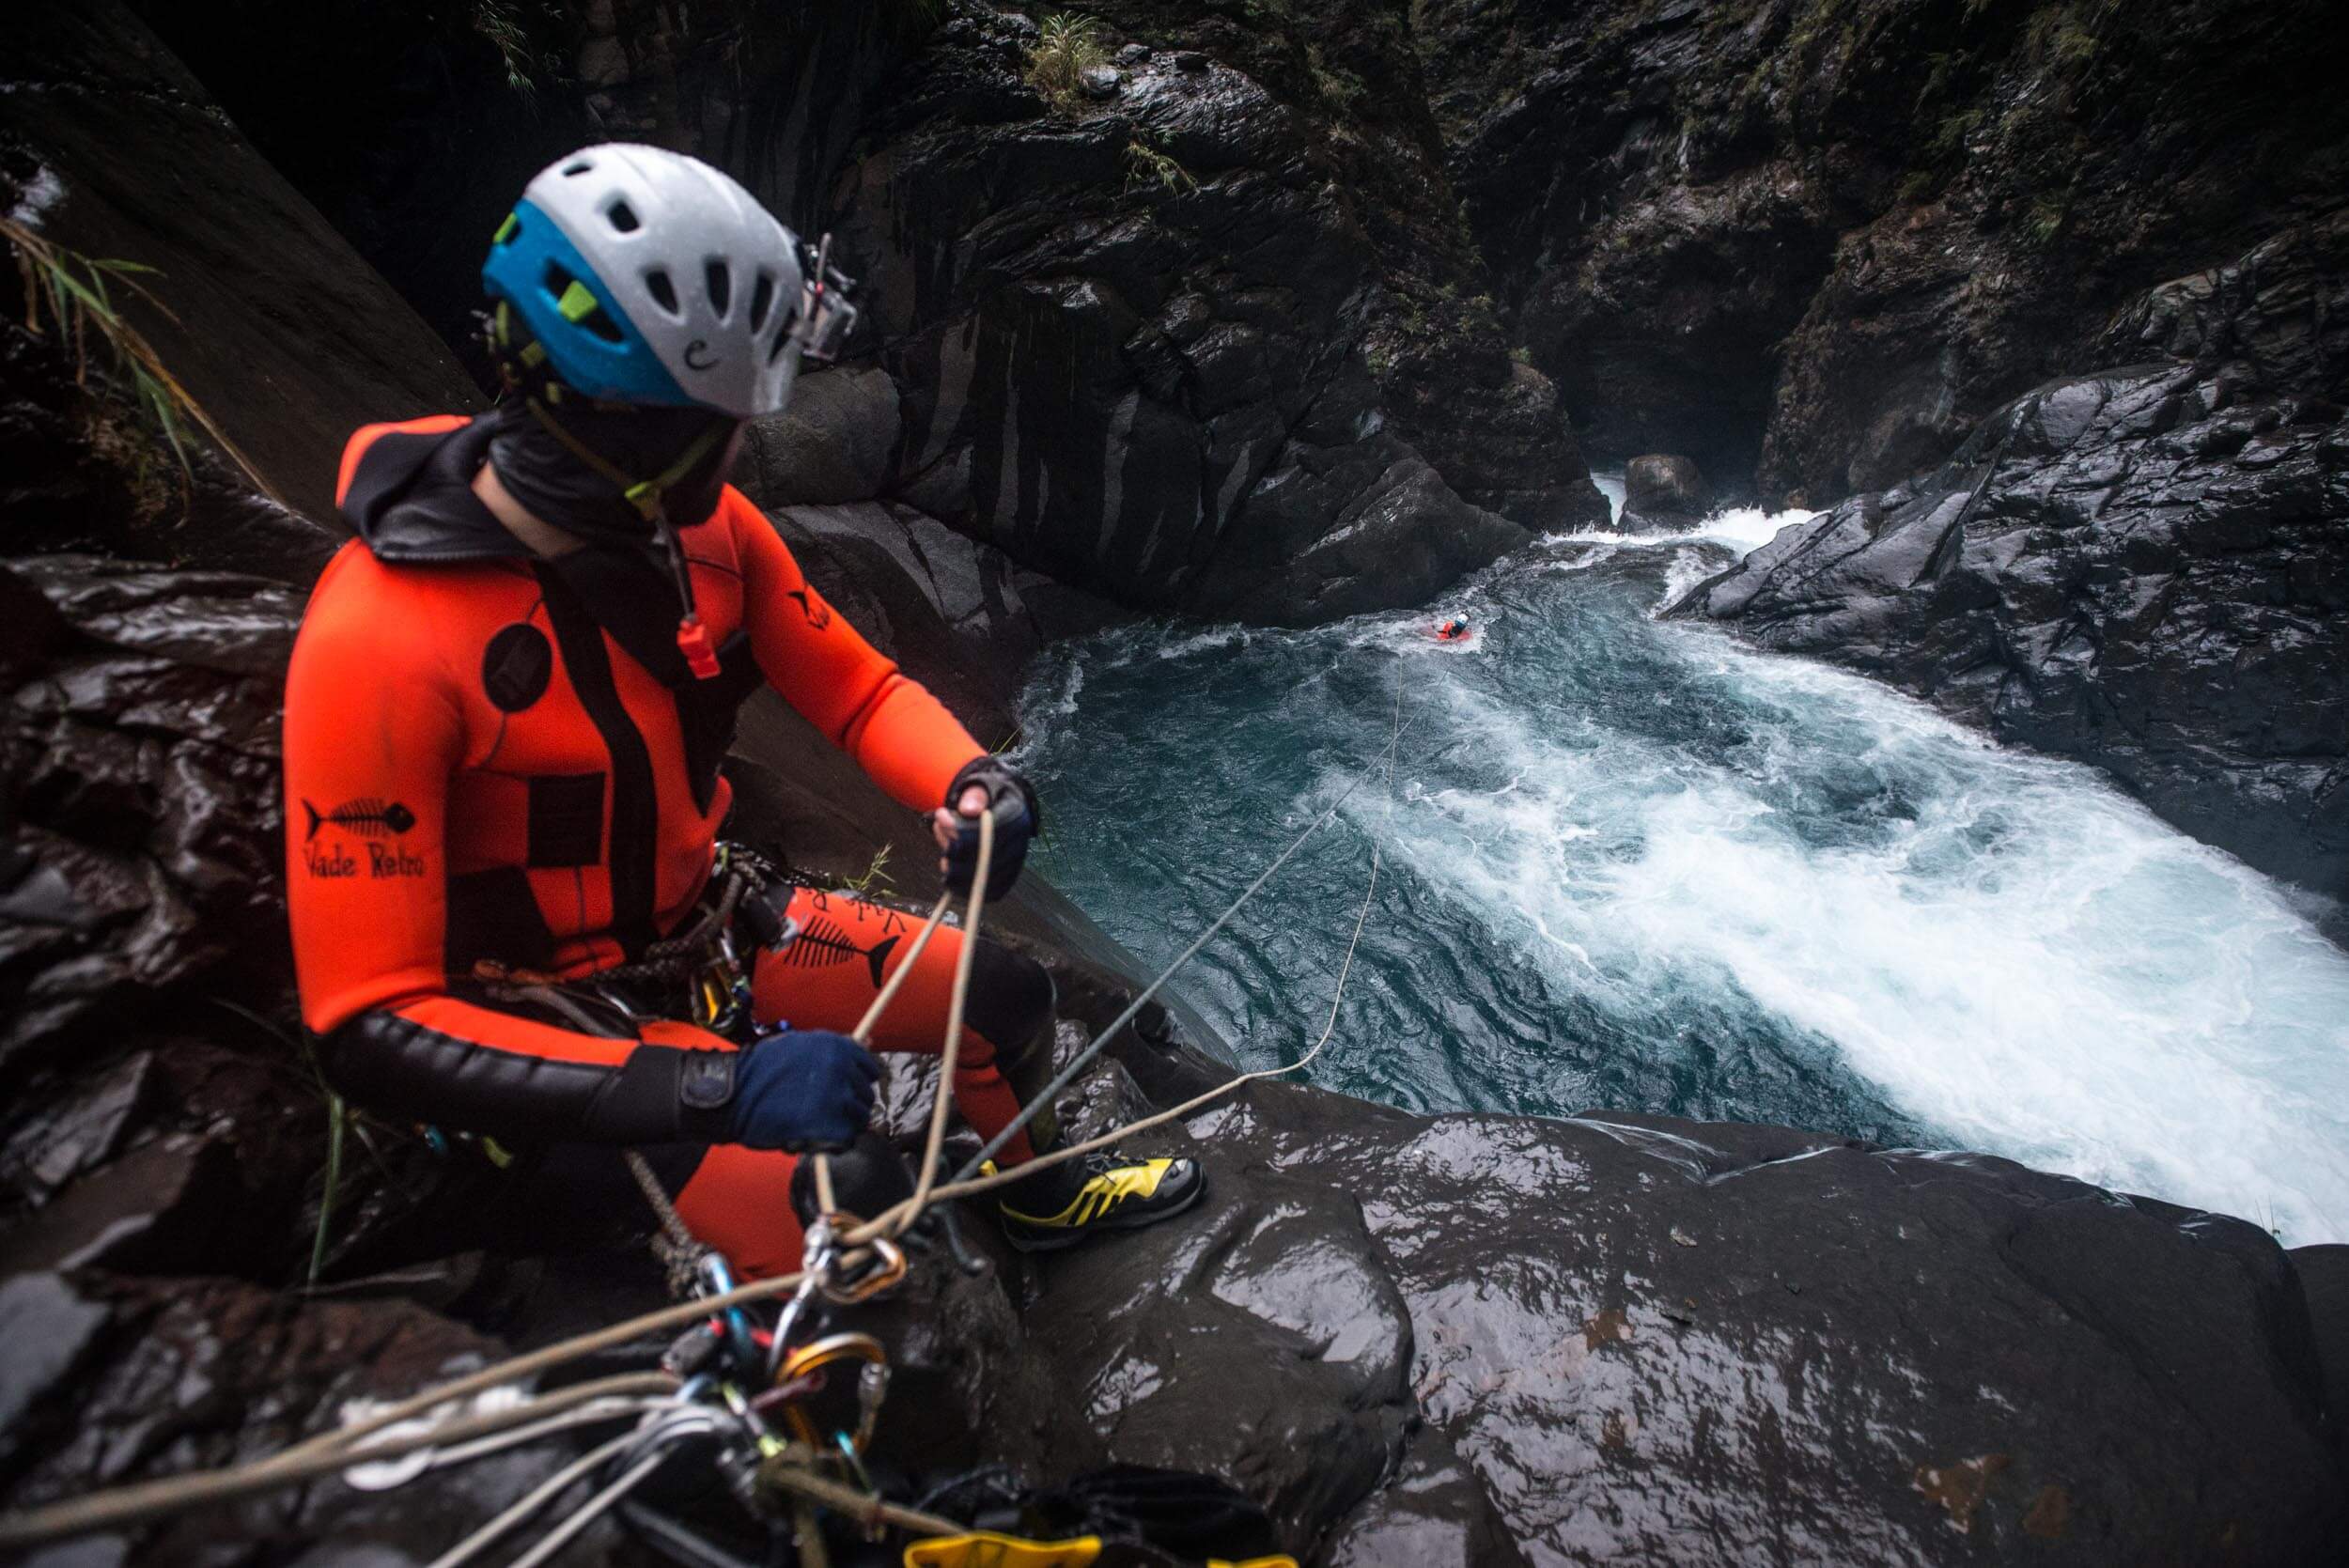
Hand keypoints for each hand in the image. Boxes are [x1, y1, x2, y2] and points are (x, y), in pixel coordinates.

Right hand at [723, 1029, 879, 1152]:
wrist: (732, 1093)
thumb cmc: (758, 1072)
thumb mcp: (798, 1046)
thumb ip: (833, 1050)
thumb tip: (868, 1043)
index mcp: (837, 1046)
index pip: (870, 1069)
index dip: (855, 1083)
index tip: (842, 1091)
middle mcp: (842, 1068)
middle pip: (865, 1096)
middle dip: (847, 1107)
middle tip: (820, 1112)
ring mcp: (837, 1097)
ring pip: (859, 1119)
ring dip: (841, 1126)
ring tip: (813, 1124)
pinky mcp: (830, 1125)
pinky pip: (846, 1140)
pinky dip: (831, 1144)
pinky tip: (811, 1137)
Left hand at [933, 756, 1037, 900]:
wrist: (1003, 808)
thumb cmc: (989, 797)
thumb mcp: (982, 787)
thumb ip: (973, 797)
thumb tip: (968, 810)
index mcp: (1015, 818)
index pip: (985, 832)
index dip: (958, 829)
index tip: (940, 814)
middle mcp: (1018, 844)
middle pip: (980, 859)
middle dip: (951, 848)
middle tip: (939, 829)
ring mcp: (1013, 866)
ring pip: (979, 879)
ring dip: (952, 868)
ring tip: (944, 850)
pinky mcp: (1005, 881)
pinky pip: (983, 892)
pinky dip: (961, 886)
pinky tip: (950, 871)